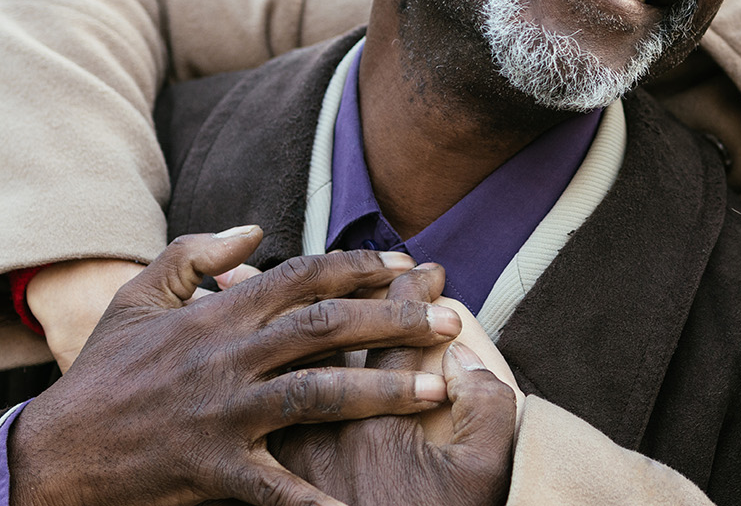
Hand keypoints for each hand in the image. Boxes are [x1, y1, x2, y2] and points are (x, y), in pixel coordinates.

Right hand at [9, 226, 463, 505]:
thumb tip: (253, 231)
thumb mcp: (138, 300)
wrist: (54, 453)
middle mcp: (228, 357)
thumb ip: (194, 255)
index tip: (410, 268)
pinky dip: (321, 497)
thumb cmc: (102, 374)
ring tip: (439, 390)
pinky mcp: (215, 468)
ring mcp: (224, 414)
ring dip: (385, 390)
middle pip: (327, 327)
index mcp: (217, 314)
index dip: (362, 268)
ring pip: (319, 393)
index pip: (305, 277)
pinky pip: (279, 484)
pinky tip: (363, 502)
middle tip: (451, 320)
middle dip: (395, 321)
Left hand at [270, 265, 517, 505]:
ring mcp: (289, 441)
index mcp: (385, 411)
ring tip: (315, 290)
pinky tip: (260, 348)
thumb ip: (487, 408)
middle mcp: (328, 416)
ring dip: (298, 317)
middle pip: (335, 327)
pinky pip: (252, 411)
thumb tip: (463, 362)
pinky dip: (257, 376)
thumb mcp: (485, 473)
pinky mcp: (259, 470)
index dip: (414, 291)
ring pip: (284, 356)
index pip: (397, 328)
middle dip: (360, 286)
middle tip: (378, 268)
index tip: (428, 272)